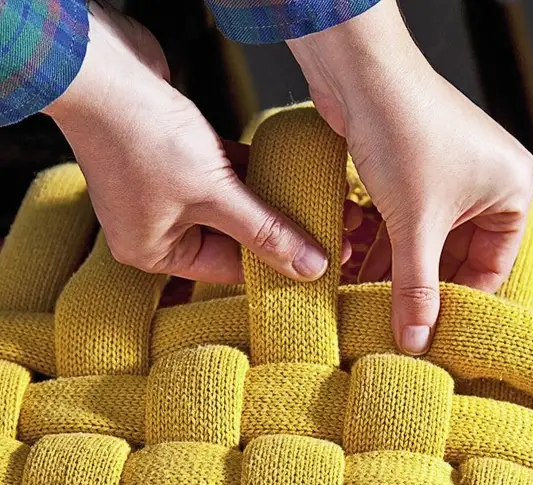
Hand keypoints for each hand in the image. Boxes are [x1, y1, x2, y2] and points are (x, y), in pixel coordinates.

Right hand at [44, 3, 360, 282]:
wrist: (96, 65)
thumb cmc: (139, 134)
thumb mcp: (213, 193)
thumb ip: (264, 231)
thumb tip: (310, 267)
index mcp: (154, 251)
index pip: (229, 269)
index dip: (279, 264)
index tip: (324, 260)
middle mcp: (156, 224)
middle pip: (234, 237)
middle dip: (283, 231)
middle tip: (335, 229)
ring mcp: (163, 188)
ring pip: (232, 204)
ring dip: (275, 200)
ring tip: (325, 200)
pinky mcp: (173, 154)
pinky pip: (223, 174)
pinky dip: (252, 171)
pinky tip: (291, 170)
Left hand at [289, 0, 532, 353]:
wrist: (360, 72)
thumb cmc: (403, 136)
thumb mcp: (414, 226)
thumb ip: (414, 289)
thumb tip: (415, 343)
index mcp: (510, 190)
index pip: (492, 266)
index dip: (459, 301)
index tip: (429, 332)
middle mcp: (485, 180)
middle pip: (456, 255)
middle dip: (420, 286)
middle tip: (396, 321)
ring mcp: (449, 173)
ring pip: (425, 240)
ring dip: (396, 269)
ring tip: (369, 300)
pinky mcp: (414, 168)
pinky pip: (405, 220)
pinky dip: (384, 244)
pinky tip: (356, 269)